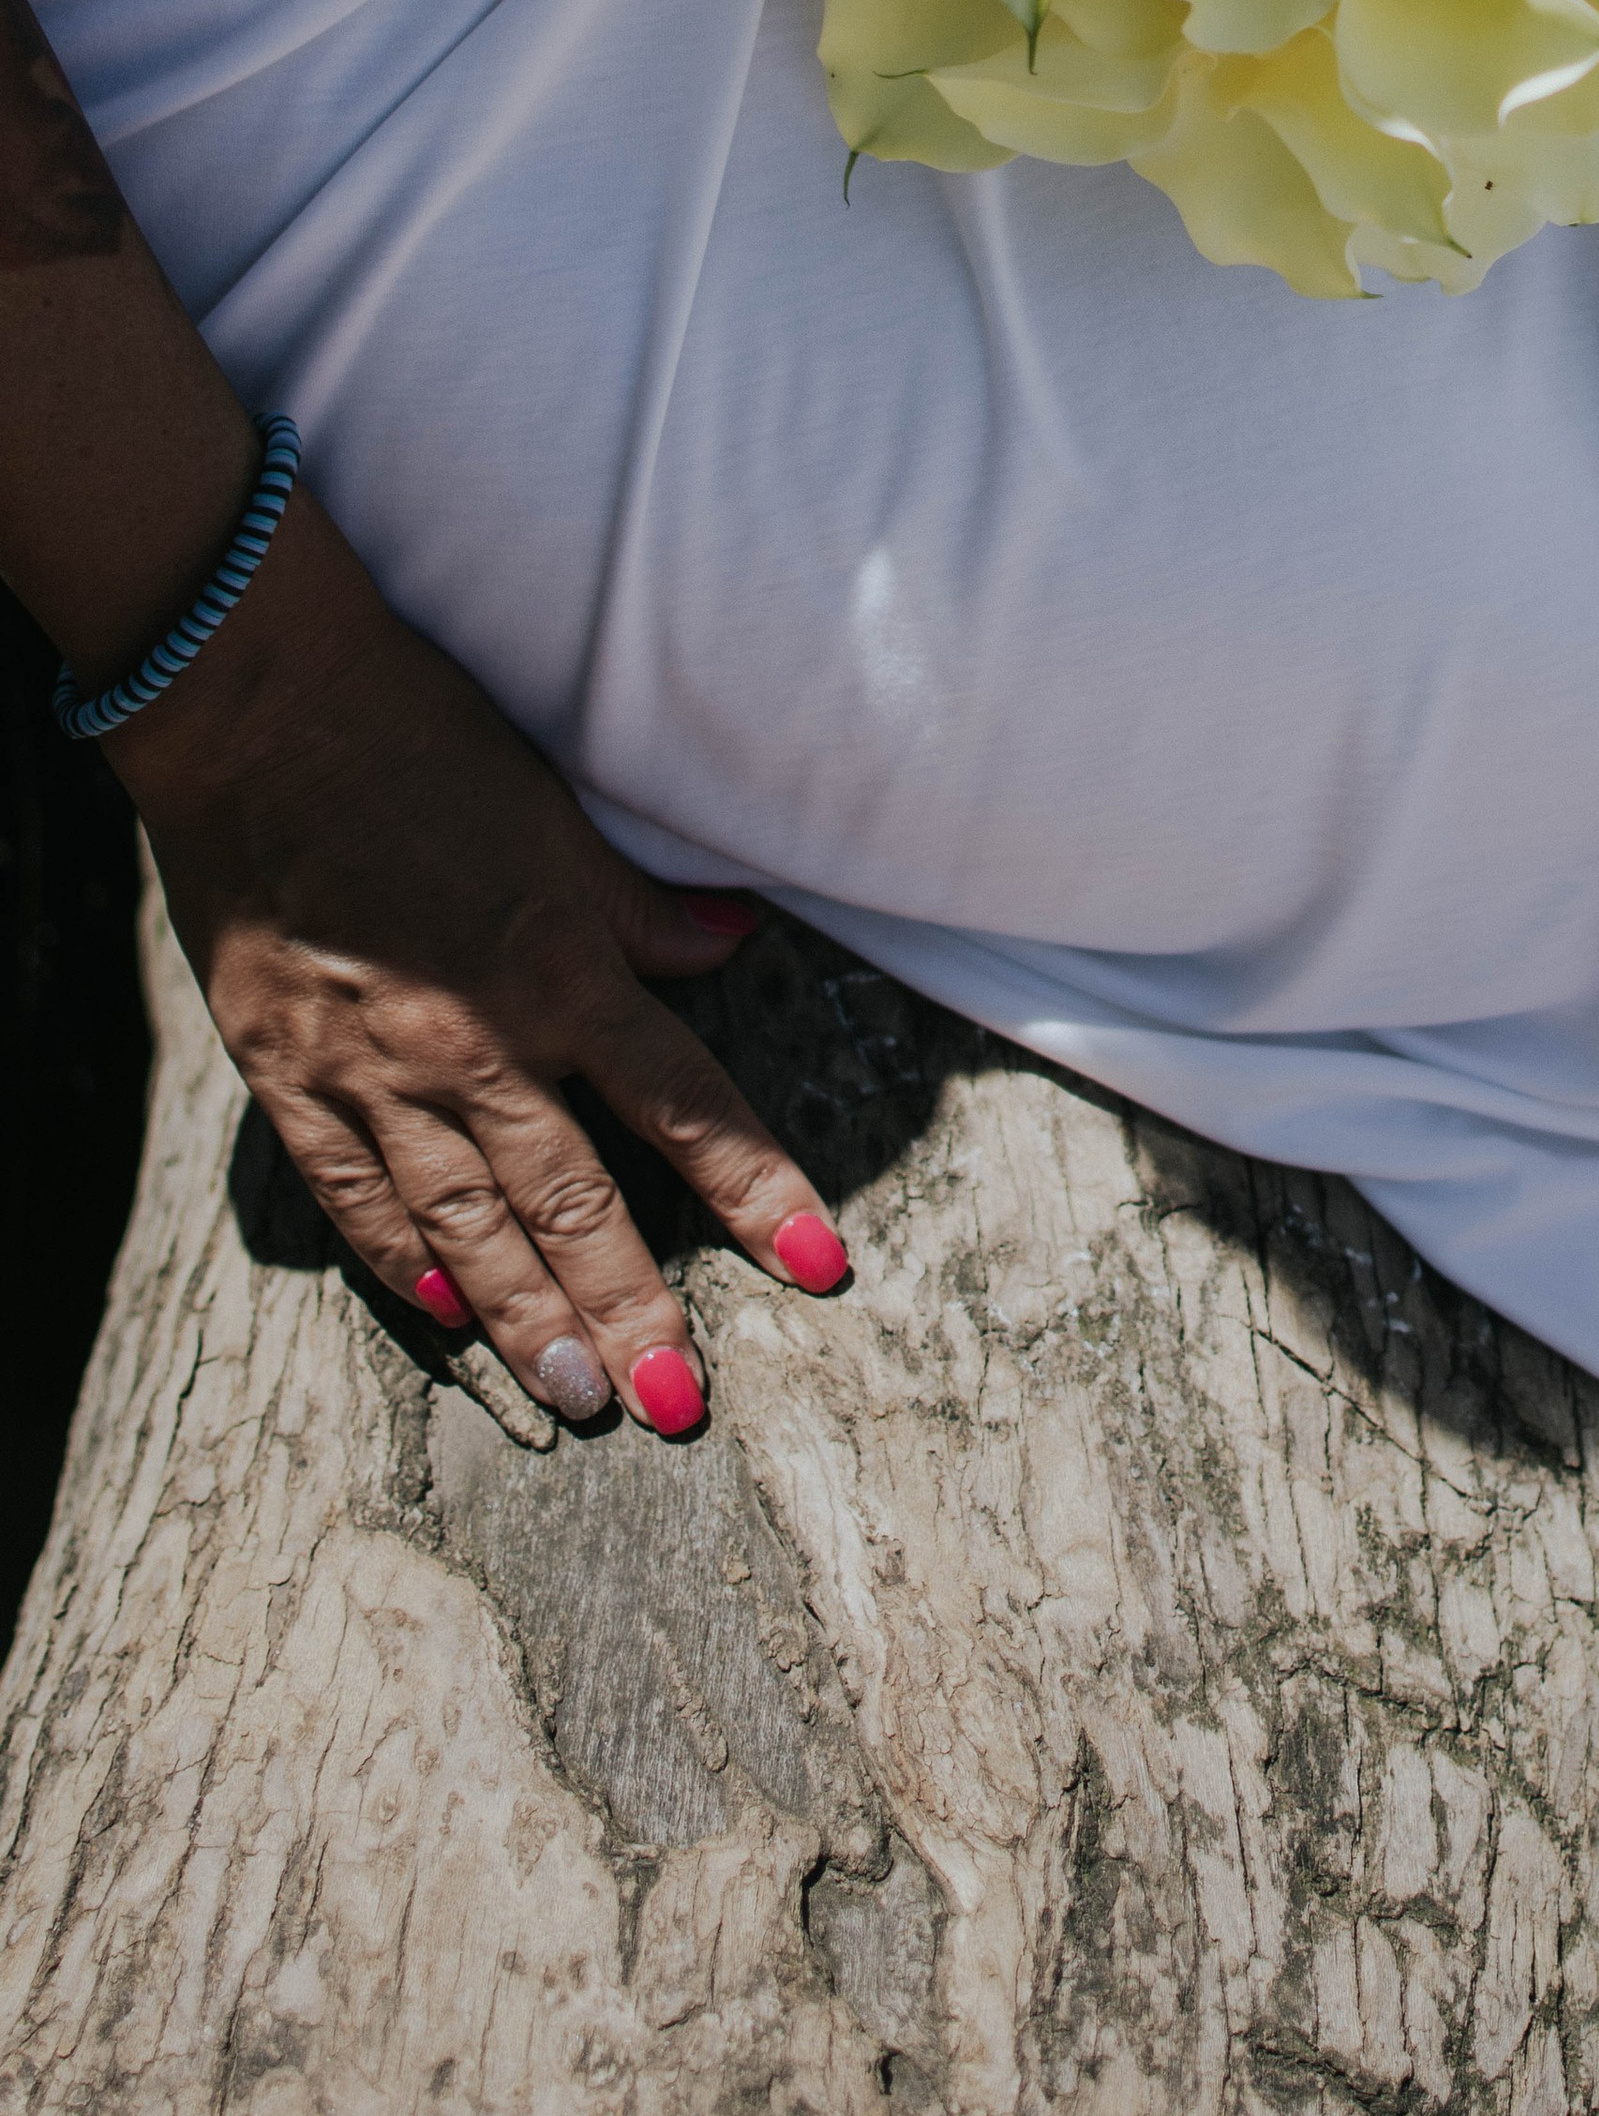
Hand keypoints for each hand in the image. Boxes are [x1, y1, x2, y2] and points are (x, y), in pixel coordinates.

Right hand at [118, 492, 841, 1433]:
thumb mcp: (559, 815)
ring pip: (467, 1224)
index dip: (759, 1193)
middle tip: (674, 1403)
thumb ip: (645, 907)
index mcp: (562, 970)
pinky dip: (400, 1259)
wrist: (261, 712)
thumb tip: (733, 944)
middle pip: (574, 1202)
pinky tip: (443, 1313)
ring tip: (576, 1396)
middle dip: (631, 1310)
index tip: (821, 1268)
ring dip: (526, 1318)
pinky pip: (353, 1192)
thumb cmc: (423, 743)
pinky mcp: (287, 1071)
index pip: (688, 1107)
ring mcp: (374, 1067)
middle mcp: (477, 1040)